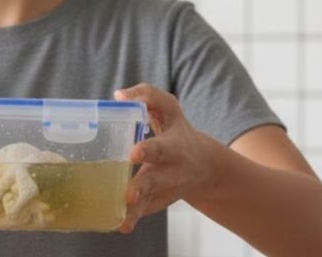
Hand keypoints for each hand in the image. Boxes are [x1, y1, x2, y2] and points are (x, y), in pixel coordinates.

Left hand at [113, 83, 215, 232]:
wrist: (202, 166)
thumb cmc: (176, 131)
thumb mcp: (169, 108)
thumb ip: (147, 95)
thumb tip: (118, 97)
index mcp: (173, 146)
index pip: (161, 146)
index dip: (148, 149)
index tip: (133, 153)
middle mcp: (171, 170)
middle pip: (155, 179)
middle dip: (142, 186)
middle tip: (129, 194)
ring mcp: (163, 189)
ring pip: (149, 201)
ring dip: (136, 208)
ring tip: (123, 217)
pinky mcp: (156, 201)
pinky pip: (144, 212)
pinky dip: (133, 218)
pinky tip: (122, 225)